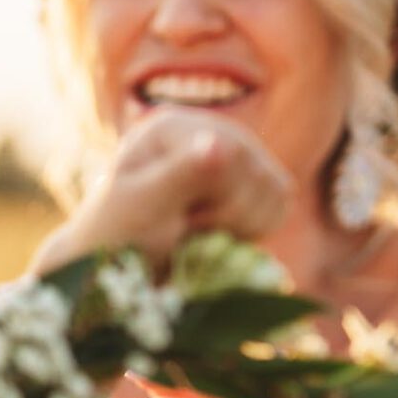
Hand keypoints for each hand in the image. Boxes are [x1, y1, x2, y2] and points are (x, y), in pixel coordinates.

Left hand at [33, 109, 290, 274]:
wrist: (118, 271)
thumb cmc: (117, 239)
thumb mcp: (140, 207)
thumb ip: (179, 175)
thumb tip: (219, 143)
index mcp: (173, 126)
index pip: (232, 154)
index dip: (217, 199)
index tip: (180, 219)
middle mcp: (208, 130)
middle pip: (258, 173)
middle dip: (225, 217)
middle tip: (182, 229)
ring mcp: (233, 155)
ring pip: (275, 190)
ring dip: (238, 227)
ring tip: (193, 231)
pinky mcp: (252, 182)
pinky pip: (280, 205)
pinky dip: (253, 230)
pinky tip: (216, 234)